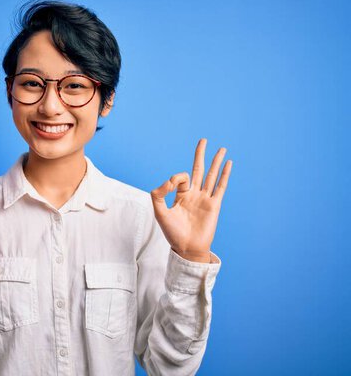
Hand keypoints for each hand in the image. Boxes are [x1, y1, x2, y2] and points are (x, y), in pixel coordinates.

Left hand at [150, 138, 232, 262]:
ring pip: (211, 175)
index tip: (169, 186)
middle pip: (198, 170)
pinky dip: (224, 174)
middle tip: (203, 140)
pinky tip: (228, 164)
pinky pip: (220, 186)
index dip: (174, 178)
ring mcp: (205, 199)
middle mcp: (194, 195)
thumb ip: (158, 194)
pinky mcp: (214, 205)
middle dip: (200, 154)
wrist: (187, 248)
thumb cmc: (173, 233)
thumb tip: (169, 181)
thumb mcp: (159, 212)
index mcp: (181, 196)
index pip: (180, 178)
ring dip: (216, 161)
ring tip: (221, 148)